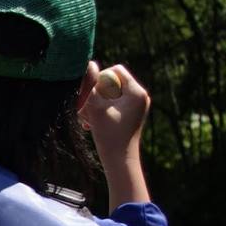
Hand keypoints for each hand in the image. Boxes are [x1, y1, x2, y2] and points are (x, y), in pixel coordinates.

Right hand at [78, 61, 151, 207]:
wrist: (120, 162)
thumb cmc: (108, 136)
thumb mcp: (96, 107)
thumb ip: (92, 84)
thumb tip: (90, 64)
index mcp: (137, 92)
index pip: (115, 71)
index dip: (99, 80)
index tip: (92, 98)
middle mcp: (140, 96)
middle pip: (112, 83)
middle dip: (96, 94)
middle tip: (85, 109)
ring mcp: (136, 106)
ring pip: (109, 95)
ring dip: (95, 104)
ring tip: (87, 119)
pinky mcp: (130, 114)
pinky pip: (112, 104)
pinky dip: (101, 111)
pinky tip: (91, 123)